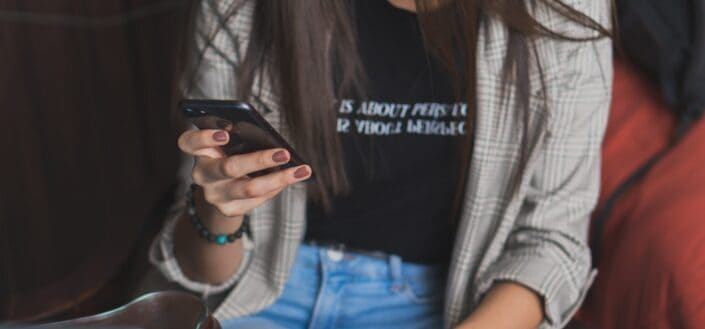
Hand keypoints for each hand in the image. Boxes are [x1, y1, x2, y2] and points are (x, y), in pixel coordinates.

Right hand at [178, 129, 311, 218]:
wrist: (222, 190)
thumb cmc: (231, 155)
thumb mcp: (231, 145)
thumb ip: (242, 139)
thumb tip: (275, 142)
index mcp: (199, 152)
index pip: (189, 142)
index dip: (204, 138)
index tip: (226, 133)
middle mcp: (202, 174)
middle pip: (229, 167)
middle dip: (259, 160)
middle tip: (284, 152)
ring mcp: (214, 195)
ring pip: (249, 189)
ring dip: (279, 178)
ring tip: (302, 170)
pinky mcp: (228, 210)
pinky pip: (258, 199)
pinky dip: (276, 187)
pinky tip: (291, 179)